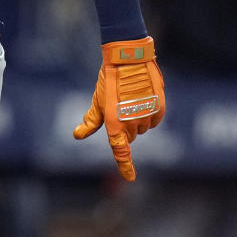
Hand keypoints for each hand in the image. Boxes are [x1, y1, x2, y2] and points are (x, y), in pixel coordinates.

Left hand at [73, 35, 164, 181]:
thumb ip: (91, 121)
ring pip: (143, 128)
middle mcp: (131, 123)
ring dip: (138, 120)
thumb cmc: (109, 80)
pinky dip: (150, 114)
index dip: (126, 166)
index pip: (121, 151)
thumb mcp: (98, 101)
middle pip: (130, 137)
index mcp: (114, 124)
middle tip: (120, 108)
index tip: (131, 178)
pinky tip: (144, 100)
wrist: (128, 58)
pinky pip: (155, 120)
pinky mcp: (159, 107)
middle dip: (125, 128)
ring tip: (131, 100)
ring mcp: (146, 116)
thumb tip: (77, 135)